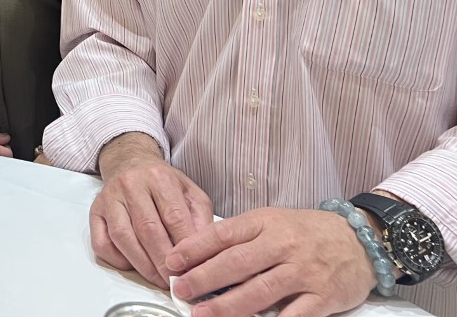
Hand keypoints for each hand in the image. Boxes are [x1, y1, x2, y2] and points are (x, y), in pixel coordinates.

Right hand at [90, 133, 213, 287]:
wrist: (131, 163)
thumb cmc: (162, 183)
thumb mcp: (190, 192)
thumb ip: (200, 219)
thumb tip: (202, 252)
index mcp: (158, 177)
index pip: (174, 217)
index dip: (184, 247)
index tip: (193, 269)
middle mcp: (131, 184)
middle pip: (148, 229)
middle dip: (164, 261)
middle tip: (176, 281)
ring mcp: (110, 198)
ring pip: (123, 237)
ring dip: (143, 265)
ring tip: (158, 279)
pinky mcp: (95, 211)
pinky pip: (102, 242)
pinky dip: (117, 259)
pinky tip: (133, 266)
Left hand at [166, 208, 376, 316]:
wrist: (360, 239)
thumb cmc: (306, 232)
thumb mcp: (271, 222)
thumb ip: (239, 237)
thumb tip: (198, 254)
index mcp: (264, 223)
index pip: (222, 234)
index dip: (193, 249)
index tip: (170, 262)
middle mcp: (282, 245)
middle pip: (237, 263)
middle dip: (204, 279)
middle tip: (179, 291)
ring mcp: (304, 272)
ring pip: (260, 291)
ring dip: (228, 306)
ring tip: (202, 315)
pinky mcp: (324, 297)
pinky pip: (295, 315)